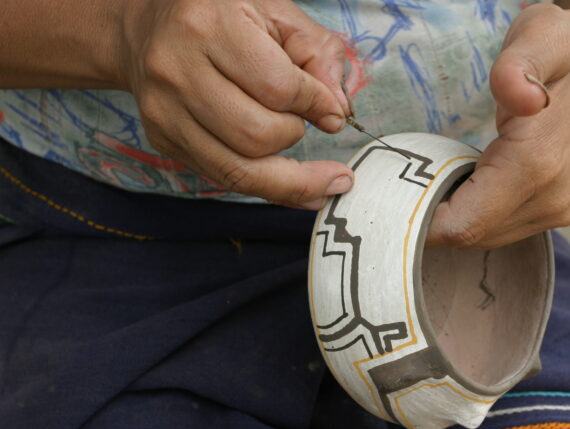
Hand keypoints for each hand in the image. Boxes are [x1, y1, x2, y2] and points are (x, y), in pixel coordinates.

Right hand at [117, 0, 352, 207]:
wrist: (149, 27)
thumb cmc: (222, 16)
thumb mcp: (277, 14)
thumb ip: (318, 56)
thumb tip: (337, 112)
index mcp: (208, 26)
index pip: (277, 87)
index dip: (315, 105)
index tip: (332, 112)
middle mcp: (177, 70)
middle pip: (256, 136)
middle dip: (294, 135)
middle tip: (303, 120)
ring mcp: (164, 111)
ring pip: (240, 169)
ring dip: (286, 171)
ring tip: (312, 164)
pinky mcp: (163, 140)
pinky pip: (224, 179)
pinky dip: (268, 188)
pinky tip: (298, 187)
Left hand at [427, 3, 569, 247]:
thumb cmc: (560, 45)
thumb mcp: (537, 36)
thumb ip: (517, 66)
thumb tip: (518, 96)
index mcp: (539, 166)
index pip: (464, 225)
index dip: (422, 221)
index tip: (393, 198)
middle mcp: (553, 199)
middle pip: (471, 237)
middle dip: (433, 219)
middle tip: (405, 185)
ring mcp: (560, 209)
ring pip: (485, 238)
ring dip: (454, 216)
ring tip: (435, 178)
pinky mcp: (560, 211)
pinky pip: (502, 228)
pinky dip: (475, 214)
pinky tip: (466, 181)